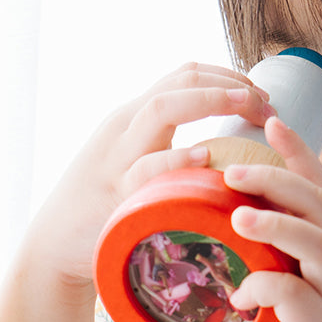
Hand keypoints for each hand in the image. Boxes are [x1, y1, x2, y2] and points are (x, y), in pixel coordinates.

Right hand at [24, 62, 275, 288]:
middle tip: (268, 104)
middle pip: (180, 81)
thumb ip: (168, 143)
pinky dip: (177, 157)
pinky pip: (145, 168)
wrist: (53, 247)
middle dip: (229, 84)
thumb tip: (222, 143)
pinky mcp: (113, 193)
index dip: (228, 74)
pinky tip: (206, 155)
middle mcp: (124, 126)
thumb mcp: (137, 160)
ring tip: (247, 105)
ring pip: (161, 109)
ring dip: (211, 101)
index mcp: (134, 117)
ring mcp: (117, 156)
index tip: (262, 93)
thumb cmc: (105, 204)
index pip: (185, 74)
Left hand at [224, 116, 321, 321]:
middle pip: (316, 205)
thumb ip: (264, 272)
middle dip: (276, 180)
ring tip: (239, 214)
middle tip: (233, 169)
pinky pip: (298, 297)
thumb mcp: (293, 298)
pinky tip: (243, 295)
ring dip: (276, 223)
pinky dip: (267, 288)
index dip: (296, 154)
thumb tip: (211, 260)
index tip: (273, 121)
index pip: (316, 190)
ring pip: (315, 242)